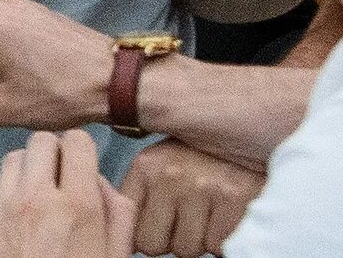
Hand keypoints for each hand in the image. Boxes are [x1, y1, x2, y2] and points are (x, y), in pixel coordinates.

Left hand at [0, 131, 136, 257]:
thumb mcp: (115, 256)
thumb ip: (119, 215)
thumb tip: (102, 183)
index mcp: (78, 207)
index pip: (77, 142)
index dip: (83, 151)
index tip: (84, 164)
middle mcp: (36, 200)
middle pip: (40, 142)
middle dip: (54, 154)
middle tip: (63, 178)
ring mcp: (2, 210)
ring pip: (12, 159)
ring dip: (28, 170)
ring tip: (41, 198)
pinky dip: (7, 195)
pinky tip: (19, 219)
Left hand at [120, 139, 258, 257]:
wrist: (260, 132)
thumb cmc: (207, 156)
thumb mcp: (166, 162)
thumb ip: (142, 192)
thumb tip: (118, 226)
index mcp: (146, 165)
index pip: (127, 224)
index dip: (145, 233)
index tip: (159, 228)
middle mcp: (170, 174)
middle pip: (153, 244)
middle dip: (171, 240)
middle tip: (190, 219)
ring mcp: (203, 187)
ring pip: (188, 249)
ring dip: (201, 239)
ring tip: (211, 211)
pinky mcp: (236, 199)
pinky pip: (218, 246)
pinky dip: (225, 239)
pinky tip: (229, 214)